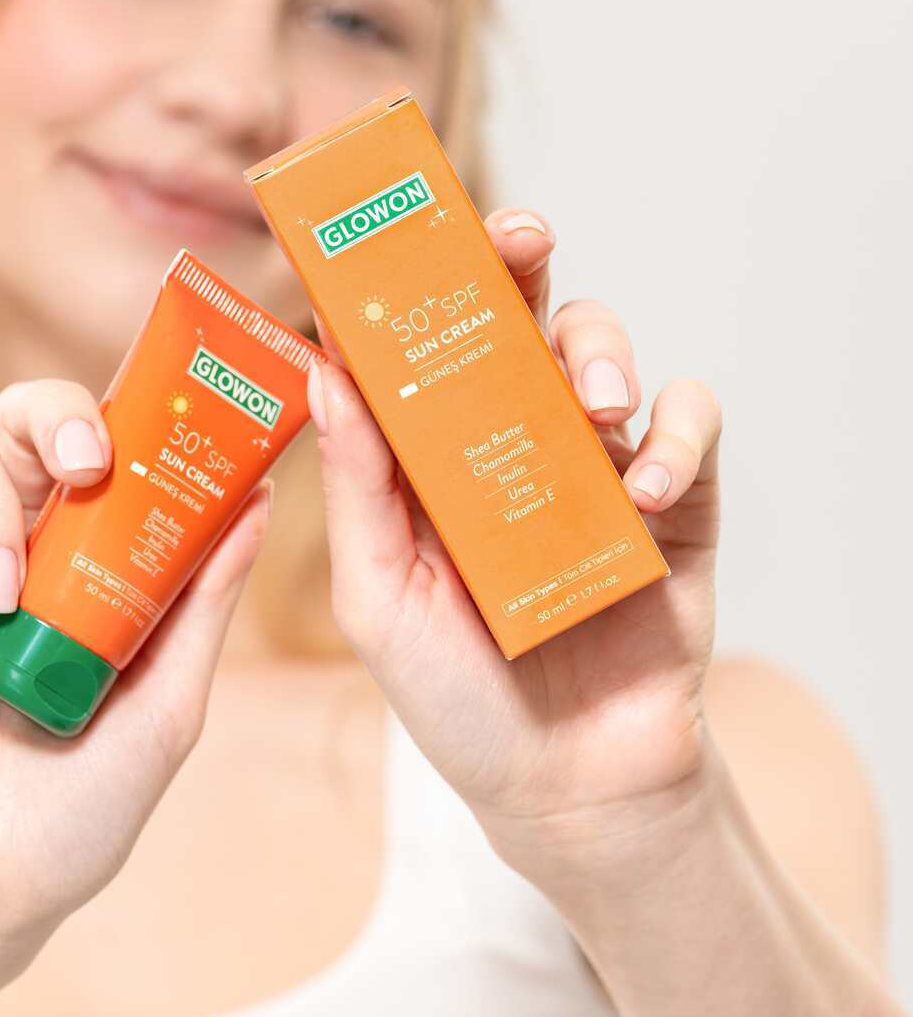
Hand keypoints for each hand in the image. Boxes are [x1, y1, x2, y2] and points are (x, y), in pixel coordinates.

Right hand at [0, 380, 271, 980]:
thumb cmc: (76, 806)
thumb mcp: (166, 703)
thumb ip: (203, 601)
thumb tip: (259, 500)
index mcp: (89, 562)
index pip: (104, 448)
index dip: (133, 415)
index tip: (177, 427)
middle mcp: (18, 545)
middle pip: (25, 419)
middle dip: (57, 416)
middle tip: (89, 465)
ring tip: (4, 594)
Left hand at [307, 208, 722, 885]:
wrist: (567, 785)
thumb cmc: (455, 697)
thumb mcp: (381, 598)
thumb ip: (358, 489)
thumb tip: (327, 373)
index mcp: (431, 454)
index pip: (420, 341)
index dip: (408, 280)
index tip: (389, 231)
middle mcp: (511, 439)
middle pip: (517, 314)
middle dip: (518, 257)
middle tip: (519, 234)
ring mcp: (593, 463)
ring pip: (603, 348)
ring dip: (600, 348)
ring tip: (594, 401)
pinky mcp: (674, 498)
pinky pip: (690, 422)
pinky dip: (677, 434)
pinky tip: (645, 485)